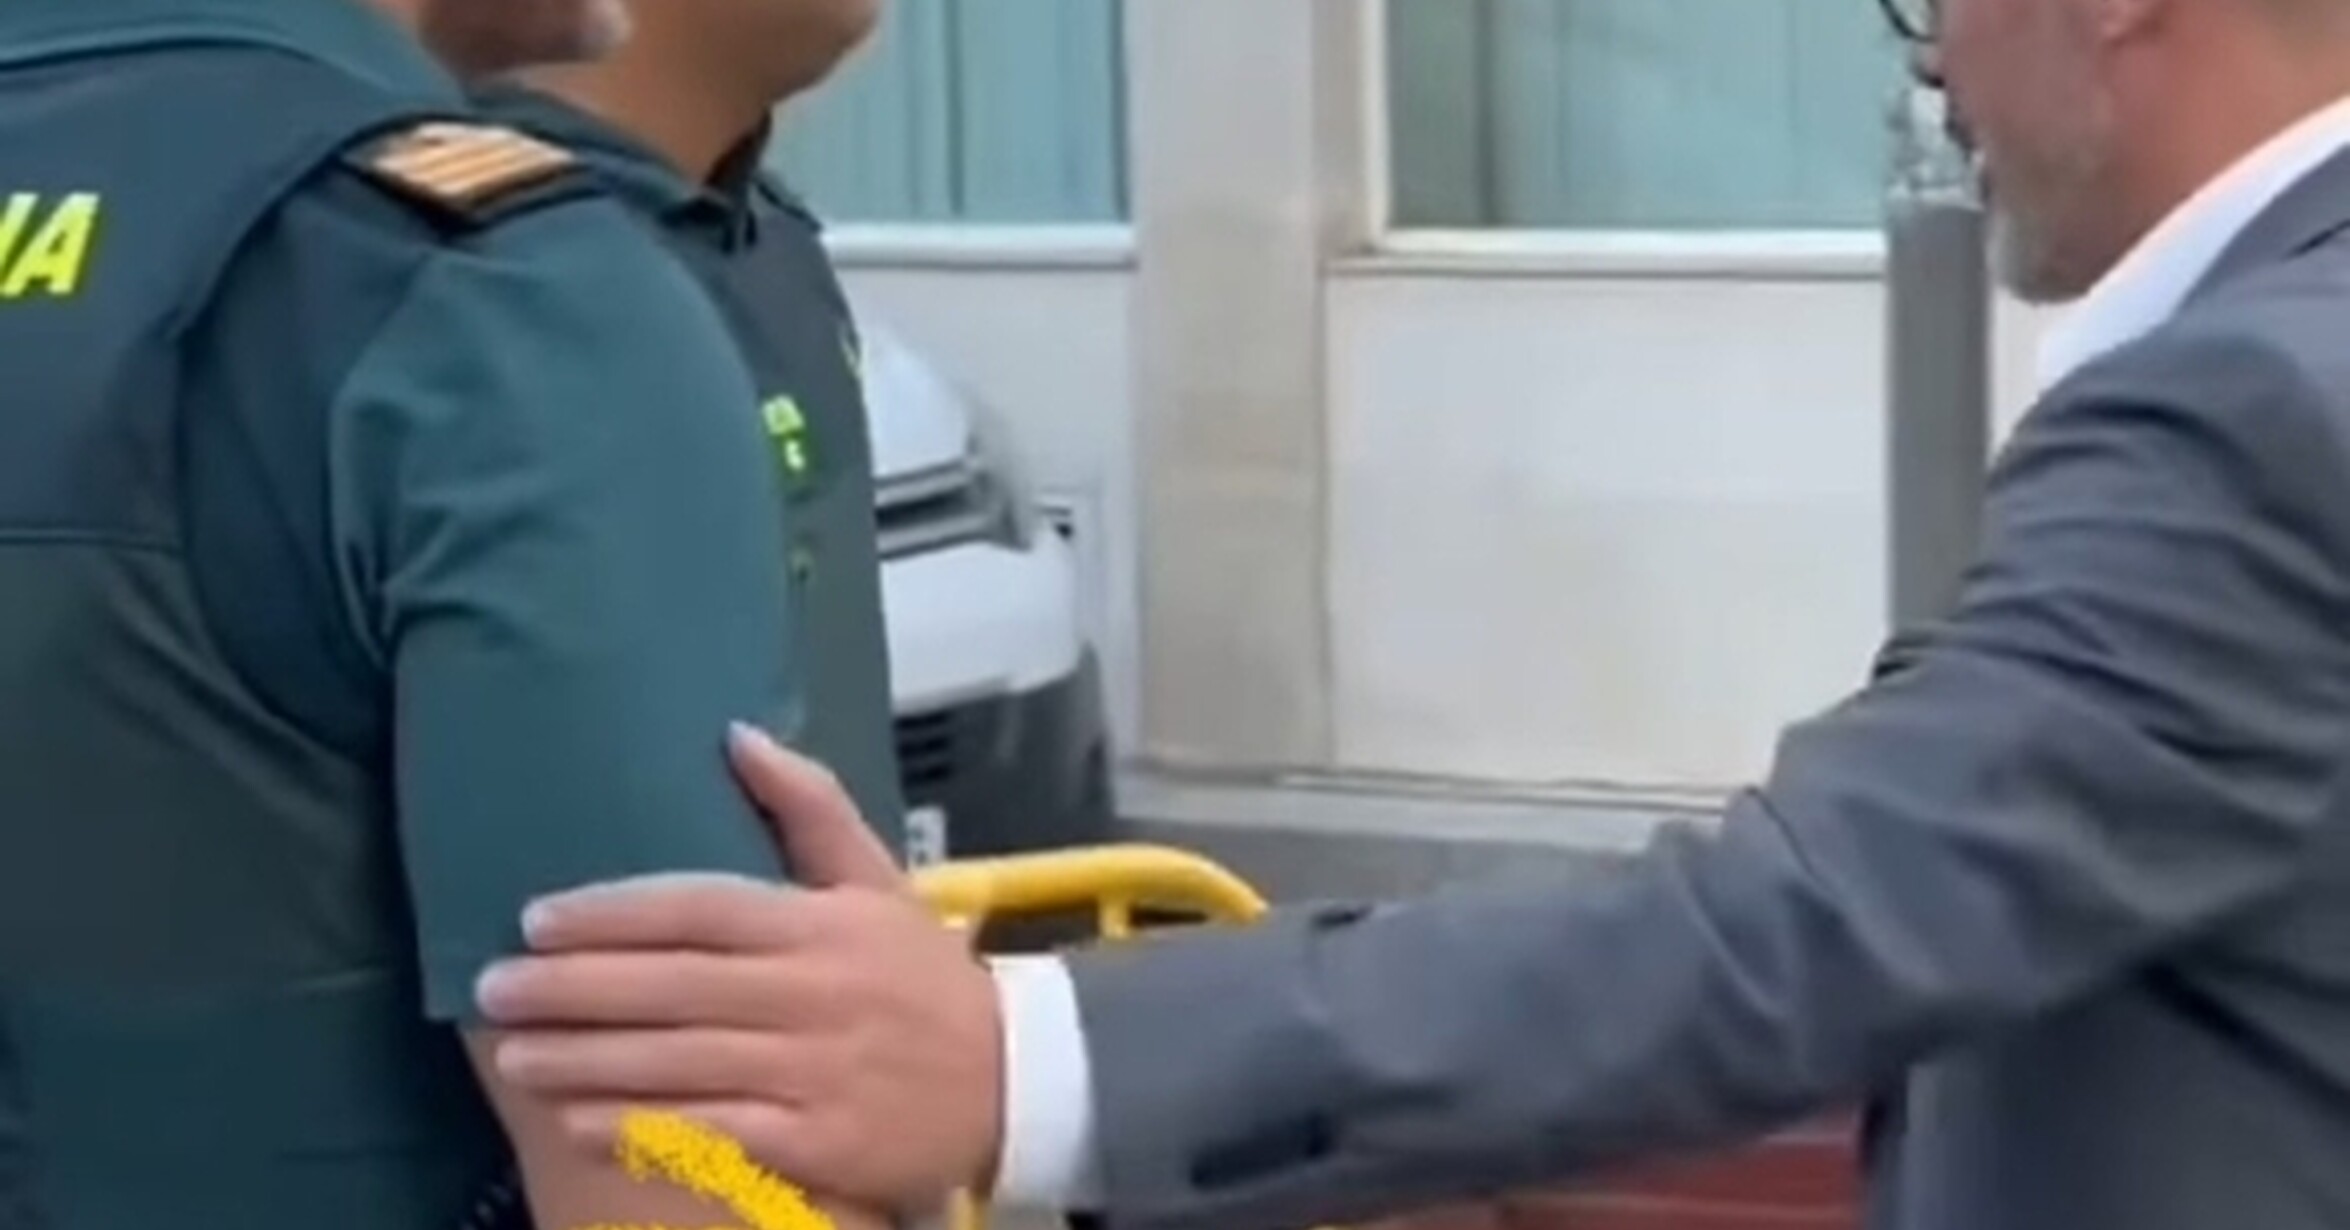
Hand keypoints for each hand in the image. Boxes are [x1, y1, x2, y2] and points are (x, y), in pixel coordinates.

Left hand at [477, 725, 1006, 1211]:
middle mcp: (811, 994)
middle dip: (574, 988)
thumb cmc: (925, 978)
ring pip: (681, 1062)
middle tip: (493, 987)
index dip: (612, 912)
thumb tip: (736, 733)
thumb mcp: (879, 880)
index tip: (535, 918)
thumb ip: (809, 807)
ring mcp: (813, 1072)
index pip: (699, 907)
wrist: (1015, 1081)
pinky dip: (644, 1127)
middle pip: (673, 987)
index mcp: (820, 924)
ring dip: (588, 1060)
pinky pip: (715, 1133)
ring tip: (513, 1056)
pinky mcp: (818, 1142)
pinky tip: (579, 1121)